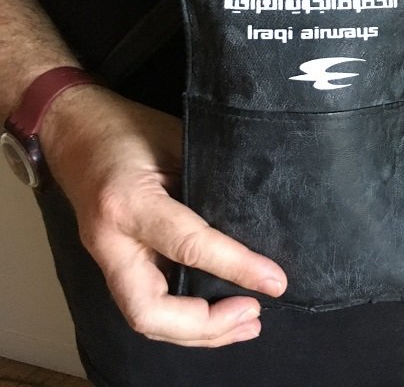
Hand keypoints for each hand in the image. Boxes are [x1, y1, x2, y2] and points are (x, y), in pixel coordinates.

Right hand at [43, 85, 287, 346]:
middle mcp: (112, 240)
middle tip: (255, 313)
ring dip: (198, 332)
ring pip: (145, 318)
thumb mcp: (177, 141)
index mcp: (129, 202)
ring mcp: (107, 257)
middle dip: (205, 327)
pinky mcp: (115, 263)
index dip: (236, 267)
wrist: (73, 127)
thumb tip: (258, 220)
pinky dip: (184, 320)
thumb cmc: (128, 127)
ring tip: (247, 325)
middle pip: (150, 312)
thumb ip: (209, 182)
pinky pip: (147, 303)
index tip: (275, 281)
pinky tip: (219, 317)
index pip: (189, 246)